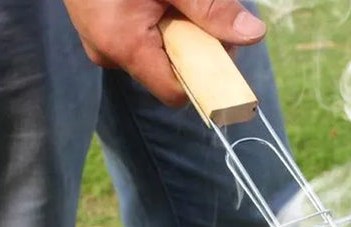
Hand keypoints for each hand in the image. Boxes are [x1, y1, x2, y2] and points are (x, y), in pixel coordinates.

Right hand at [61, 0, 265, 104]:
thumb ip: (210, 8)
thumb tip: (252, 35)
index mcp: (124, 46)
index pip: (176, 93)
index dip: (203, 76)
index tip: (218, 46)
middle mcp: (108, 54)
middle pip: (169, 73)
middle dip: (192, 45)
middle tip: (192, 7)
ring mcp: (100, 43)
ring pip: (155, 54)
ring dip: (174, 30)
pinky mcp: (98, 29)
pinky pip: (137, 38)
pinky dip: (155, 22)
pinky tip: (151, 0)